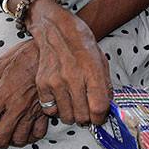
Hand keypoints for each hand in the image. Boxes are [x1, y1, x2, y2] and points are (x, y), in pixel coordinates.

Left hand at [0, 40, 51, 148]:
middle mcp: (17, 107)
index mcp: (2, 96)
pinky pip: (38, 133)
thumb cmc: (25, 56)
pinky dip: (30, 137)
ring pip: (19, 139)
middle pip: (0, 138)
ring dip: (10, 141)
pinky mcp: (45, 110)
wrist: (50, 52)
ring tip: (6, 136)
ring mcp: (32, 111)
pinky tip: (25, 132)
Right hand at [25, 0, 112, 125]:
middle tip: (87, 111)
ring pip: (66, 116)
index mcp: (92, 71)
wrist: (58, 31)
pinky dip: (57, 108)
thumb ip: (105, 86)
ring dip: (72, 114)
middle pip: (82, 116)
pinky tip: (61, 98)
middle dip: (87, 118)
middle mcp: (73, 78)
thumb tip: (106, 109)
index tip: (100, 117)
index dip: (100, 117)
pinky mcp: (42, 84)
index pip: (98, 107)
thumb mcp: (101, 62)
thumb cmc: (82, 45)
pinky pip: (50, 109)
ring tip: (75, 104)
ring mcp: (56, 82)